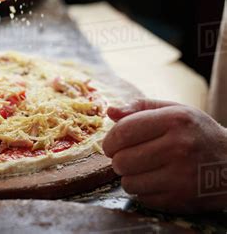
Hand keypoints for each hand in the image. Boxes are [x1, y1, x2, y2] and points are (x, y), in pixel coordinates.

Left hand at [102, 99, 226, 212]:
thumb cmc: (196, 133)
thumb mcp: (174, 111)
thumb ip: (140, 107)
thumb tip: (110, 111)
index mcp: (174, 120)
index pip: (123, 132)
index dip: (109, 140)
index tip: (112, 144)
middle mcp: (179, 147)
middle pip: (121, 160)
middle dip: (118, 160)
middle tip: (128, 157)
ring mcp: (182, 176)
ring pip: (128, 182)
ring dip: (129, 177)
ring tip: (143, 169)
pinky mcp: (182, 199)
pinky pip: (142, 198)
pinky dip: (143, 191)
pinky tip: (157, 181)